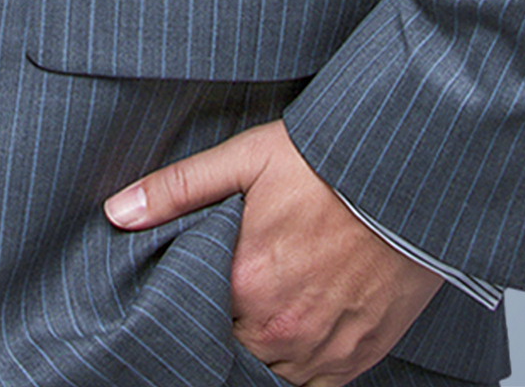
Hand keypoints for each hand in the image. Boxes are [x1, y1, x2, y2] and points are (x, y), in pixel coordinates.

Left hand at [105, 119, 441, 385]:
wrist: (408, 175)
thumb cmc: (327, 162)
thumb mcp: (246, 158)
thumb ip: (178, 189)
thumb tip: (116, 211)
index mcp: (244, 281)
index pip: (191, 316)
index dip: (186, 304)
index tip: (189, 288)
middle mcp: (280, 326)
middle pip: (227, 351)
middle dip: (220, 330)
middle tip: (226, 298)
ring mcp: (321, 348)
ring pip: (267, 374)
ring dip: (257, 351)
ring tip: (258, 317)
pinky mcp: (357, 357)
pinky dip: (296, 371)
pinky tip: (291, 339)